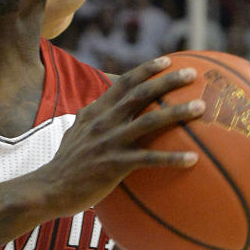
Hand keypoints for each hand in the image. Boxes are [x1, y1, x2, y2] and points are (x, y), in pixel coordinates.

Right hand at [39, 57, 203, 215]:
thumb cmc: (66, 164)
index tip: (168, 61)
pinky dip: (172, 158)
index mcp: (95, 112)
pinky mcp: (115, 165)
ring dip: (177, 112)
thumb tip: (108, 111)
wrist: (49, 188)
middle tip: (192, 74)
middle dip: (167, 81)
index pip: (123, 83)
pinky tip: (193, 160)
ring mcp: (109, 142)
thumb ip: (92, 119)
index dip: (146, 70)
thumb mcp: (76, 132)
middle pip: (140, 94)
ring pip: (149, 121)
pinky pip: (149, 159)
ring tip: (201, 107)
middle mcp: (103, 121)